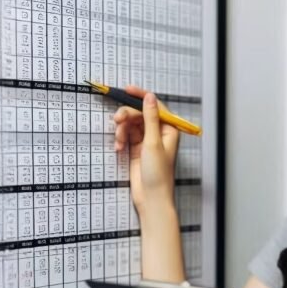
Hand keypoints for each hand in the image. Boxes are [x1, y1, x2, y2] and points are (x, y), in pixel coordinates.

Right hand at [112, 85, 179, 208]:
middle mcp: (158, 133)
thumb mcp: (153, 142)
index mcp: (169, 129)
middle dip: (127, 115)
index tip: (127, 90)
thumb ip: (150, 118)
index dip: (141, 96)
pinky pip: (126, 136)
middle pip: (140, 113)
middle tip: (117, 120)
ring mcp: (146, 141)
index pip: (155, 105)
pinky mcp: (136, 149)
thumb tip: (150, 97)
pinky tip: (118, 148)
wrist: (150, 198)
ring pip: (131, 124)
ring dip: (122, 129)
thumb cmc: (158, 173)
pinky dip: (120, 139)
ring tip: (119, 140)